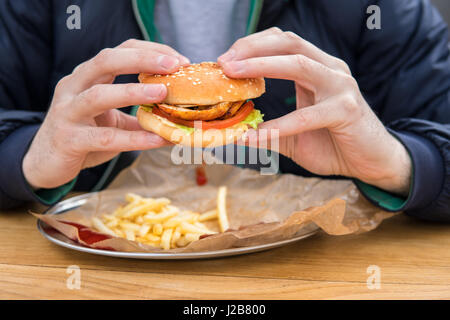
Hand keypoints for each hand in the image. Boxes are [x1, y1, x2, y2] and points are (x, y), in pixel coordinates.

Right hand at [23, 39, 189, 188]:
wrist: (46, 162)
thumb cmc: (83, 135)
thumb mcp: (112, 120)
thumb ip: (140, 117)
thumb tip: (179, 120)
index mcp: (87, 76)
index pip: (119, 51)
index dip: (150, 51)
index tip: (180, 60)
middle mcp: (74, 87)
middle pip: (106, 60)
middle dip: (142, 59)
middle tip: (174, 66)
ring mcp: (68, 112)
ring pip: (99, 95)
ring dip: (134, 92)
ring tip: (163, 93)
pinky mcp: (69, 139)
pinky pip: (105, 137)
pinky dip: (133, 138)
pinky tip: (157, 140)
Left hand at [219, 28, 411, 194]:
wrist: (371, 162)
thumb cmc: (333, 144)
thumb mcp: (293, 134)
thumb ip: (268, 129)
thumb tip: (234, 135)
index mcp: (318, 69)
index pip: (283, 42)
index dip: (252, 45)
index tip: (225, 60)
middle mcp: (330, 70)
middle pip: (289, 43)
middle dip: (252, 48)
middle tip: (224, 63)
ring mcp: (341, 87)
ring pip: (299, 65)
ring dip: (261, 66)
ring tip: (233, 75)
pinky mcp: (347, 110)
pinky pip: (307, 115)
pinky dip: (279, 125)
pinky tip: (255, 135)